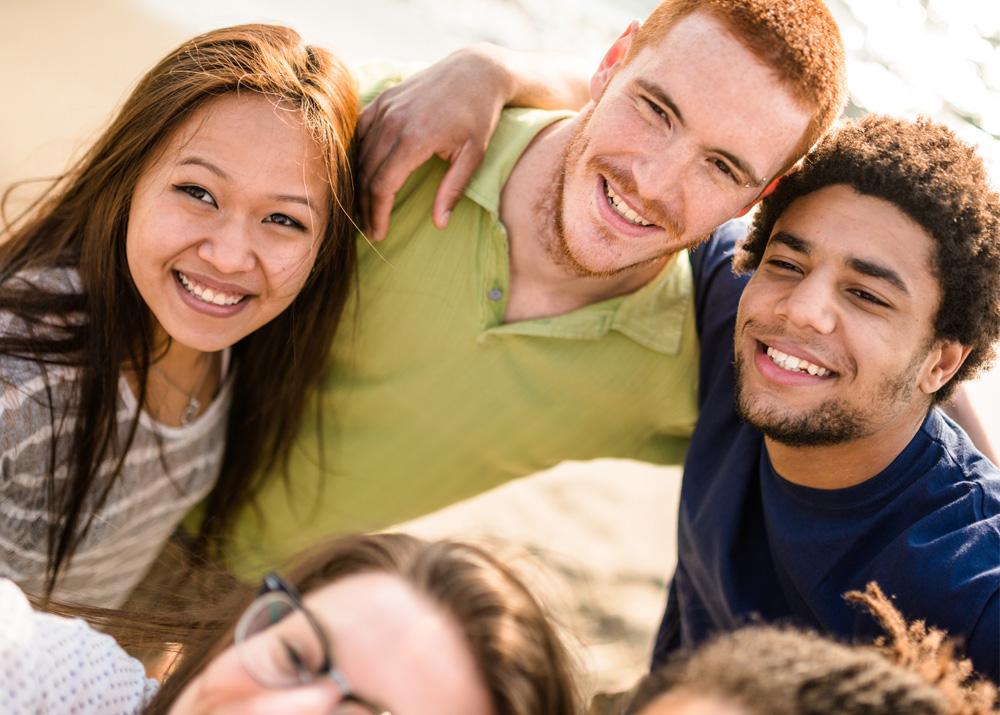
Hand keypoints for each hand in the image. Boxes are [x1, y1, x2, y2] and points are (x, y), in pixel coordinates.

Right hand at [358, 45, 510, 239]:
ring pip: (359, 156)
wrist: (474, 71)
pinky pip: (359, 133)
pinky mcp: (381, 100)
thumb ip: (453, 190)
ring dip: (359, 185)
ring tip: (365, 208)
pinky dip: (356, 157)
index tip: (379, 234)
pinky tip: (361, 176)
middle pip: (366, 174)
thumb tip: (439, 224)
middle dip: (365, 206)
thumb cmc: (478, 115)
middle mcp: (393, 122)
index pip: (383, 186)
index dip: (377, 214)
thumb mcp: (474, 155)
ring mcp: (384, 108)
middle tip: (370, 229)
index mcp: (415, 139)